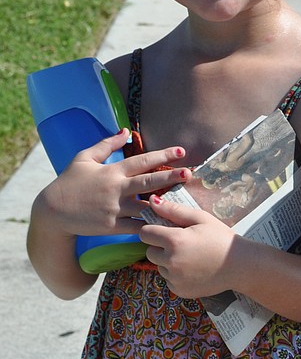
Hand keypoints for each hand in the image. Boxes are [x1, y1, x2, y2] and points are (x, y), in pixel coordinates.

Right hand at [49, 131, 190, 236]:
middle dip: (170, 177)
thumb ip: (107, 144)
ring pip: (145, 206)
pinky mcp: (112, 226)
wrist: (53, 211)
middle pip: (148, 181)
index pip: (141, 161)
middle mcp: (116, 189)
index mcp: (112, 171)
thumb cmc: (69, 182)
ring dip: (165, 205)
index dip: (162, 155)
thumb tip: (126, 131)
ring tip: (186, 204)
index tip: (180, 150)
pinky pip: (136, 227)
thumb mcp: (84, 158)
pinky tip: (167, 226)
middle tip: (189, 173)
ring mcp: (115, 208)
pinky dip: (151, 226)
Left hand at [138, 196, 237, 297]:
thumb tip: (152, 201)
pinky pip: (169, 280)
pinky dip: (176, 276)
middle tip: (181, 245)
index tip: (164, 231)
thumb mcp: (200, 218)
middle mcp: (171, 261)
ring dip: (168, 262)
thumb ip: (174, 210)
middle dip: (160, 247)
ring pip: (159, 267)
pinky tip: (193, 270)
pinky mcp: (180, 290)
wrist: (240, 265)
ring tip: (190, 258)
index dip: (153, 231)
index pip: (145, 234)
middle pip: (149, 252)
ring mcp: (175, 278)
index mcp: (174, 240)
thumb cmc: (221, 238)